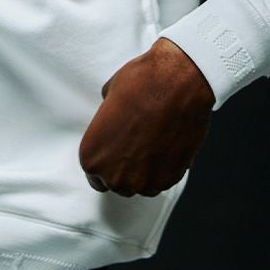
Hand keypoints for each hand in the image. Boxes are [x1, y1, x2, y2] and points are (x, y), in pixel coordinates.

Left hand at [78, 37, 214, 196]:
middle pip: (117, 183)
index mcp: (92, 157)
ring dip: (145, 170)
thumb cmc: (139, 85)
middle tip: (133, 145)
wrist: (177, 84)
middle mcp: (116, 176)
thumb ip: (106, 118)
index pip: (94, 176)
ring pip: (142, 185)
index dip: (105, 163)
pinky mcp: (171, 178)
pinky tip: (166, 144)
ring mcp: (145, 181)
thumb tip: (113, 119)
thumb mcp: (108, 95)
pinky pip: (163, 180)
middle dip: (124, 167)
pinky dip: (164, 167)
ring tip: (151, 144)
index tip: (113, 152)